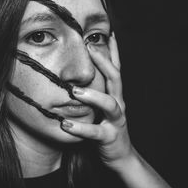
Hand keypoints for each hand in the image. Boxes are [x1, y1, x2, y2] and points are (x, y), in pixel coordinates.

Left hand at [61, 32, 133, 169]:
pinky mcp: (109, 137)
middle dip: (104, 62)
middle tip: (89, 48)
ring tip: (74, 91)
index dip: (114, 50)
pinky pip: (96, 132)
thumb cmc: (107, 126)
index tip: (108, 32)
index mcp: (115, 94)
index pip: (115, 68)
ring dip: (93, 96)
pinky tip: (66, 124)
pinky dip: (81, 128)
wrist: (120, 155)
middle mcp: (118, 103)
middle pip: (115, 78)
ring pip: (109, 104)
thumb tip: (78, 75)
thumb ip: (94, 90)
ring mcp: (116, 120)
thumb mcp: (103, 106)